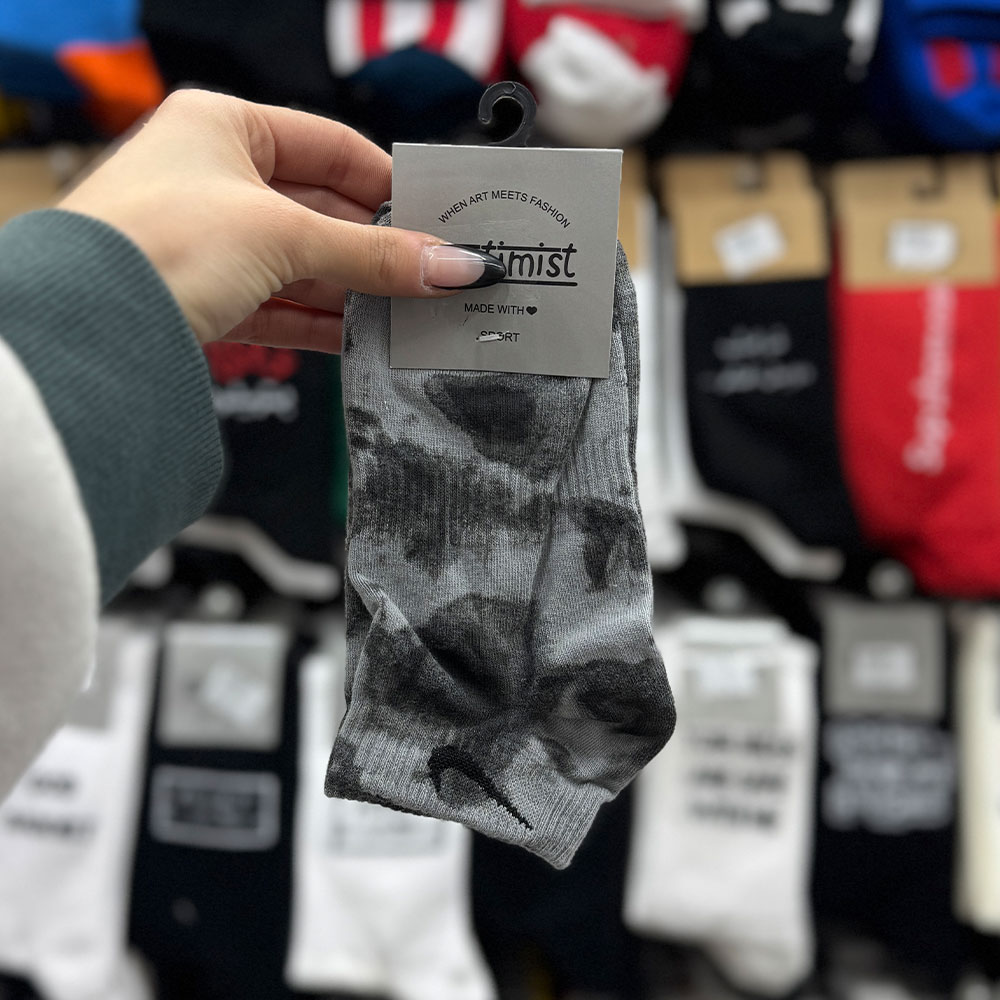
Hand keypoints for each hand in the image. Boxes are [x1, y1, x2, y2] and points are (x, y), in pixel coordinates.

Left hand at [58, 89, 503, 351]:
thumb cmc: (160, 241)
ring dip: (355, 291)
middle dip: (377, 249)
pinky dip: (325, 323)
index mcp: (223, 127)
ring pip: (304, 265)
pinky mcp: (207, 297)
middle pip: (321, 211)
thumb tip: (452, 266)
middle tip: (432, 275)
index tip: (432, 219)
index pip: (329, 147)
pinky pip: (282, 305)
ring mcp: (209, 241)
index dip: (385, 184)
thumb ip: (373, 255)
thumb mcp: (284, 236)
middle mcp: (214, 178)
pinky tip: (365, 338)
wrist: (89, 326)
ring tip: (409, 312)